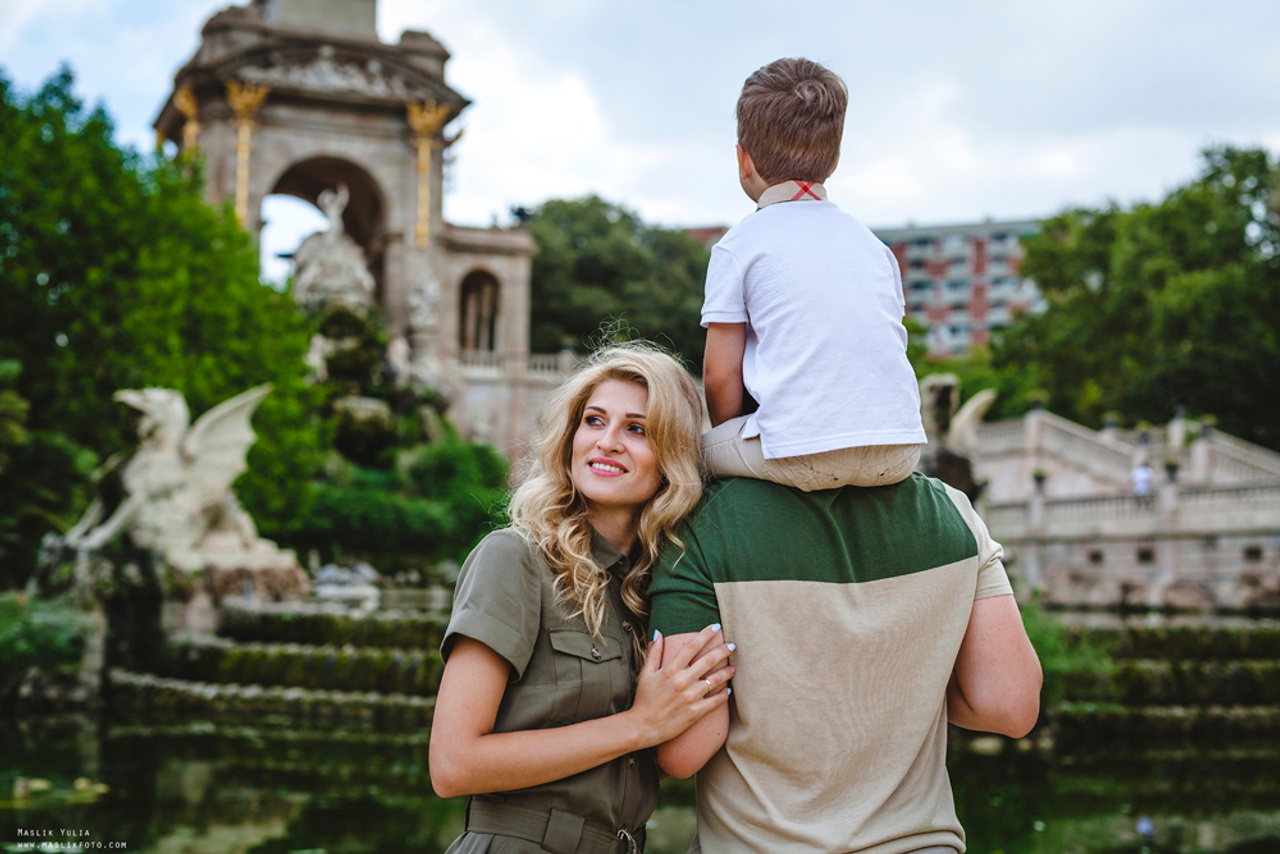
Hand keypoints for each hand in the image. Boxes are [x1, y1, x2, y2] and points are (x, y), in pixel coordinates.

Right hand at [630, 624, 734, 746]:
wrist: (642, 727)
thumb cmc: (643, 700)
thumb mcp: (646, 673)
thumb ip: (654, 653)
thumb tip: (658, 632)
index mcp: (671, 670)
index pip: (692, 646)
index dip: (705, 634)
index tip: (716, 627)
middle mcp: (682, 681)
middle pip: (708, 660)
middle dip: (722, 650)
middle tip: (732, 645)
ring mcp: (690, 697)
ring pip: (715, 681)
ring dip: (726, 673)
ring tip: (733, 668)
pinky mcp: (695, 712)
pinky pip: (715, 701)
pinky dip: (723, 695)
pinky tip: (727, 690)